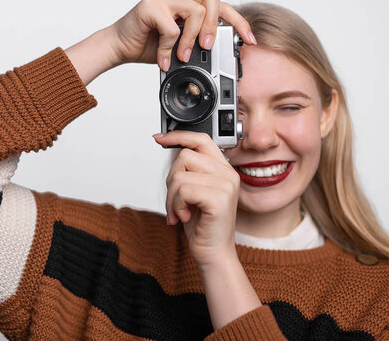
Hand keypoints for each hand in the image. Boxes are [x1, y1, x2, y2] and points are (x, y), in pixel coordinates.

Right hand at [108, 0, 256, 70]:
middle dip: (215, 25)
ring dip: (192, 39)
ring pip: (196, 11)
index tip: (249, 40)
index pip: (221, 4)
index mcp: (188, 0)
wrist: (119, 47)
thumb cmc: (148, 44)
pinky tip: (163, 59)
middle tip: (207, 47)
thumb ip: (198, 42)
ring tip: (182, 56)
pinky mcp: (150, 7)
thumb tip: (220, 55)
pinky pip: (172, 28)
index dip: (239, 22)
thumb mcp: (180, 45)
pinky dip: (169, 48)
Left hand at [152, 131, 240, 267]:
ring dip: (172, 198)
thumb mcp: (193, 192)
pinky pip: (183, 190)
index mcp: (223, 169)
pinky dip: (176, 206)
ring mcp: (226, 185)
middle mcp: (228, 174)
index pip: (201, 139)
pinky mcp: (219, 198)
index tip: (160, 138)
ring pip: (180, 175)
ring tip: (180, 212)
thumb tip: (172, 149)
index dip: (178, 136)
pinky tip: (185, 217)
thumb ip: (189, 171)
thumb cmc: (202, 225)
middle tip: (176, 203)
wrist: (213, 253)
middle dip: (171, 181)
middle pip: (184, 157)